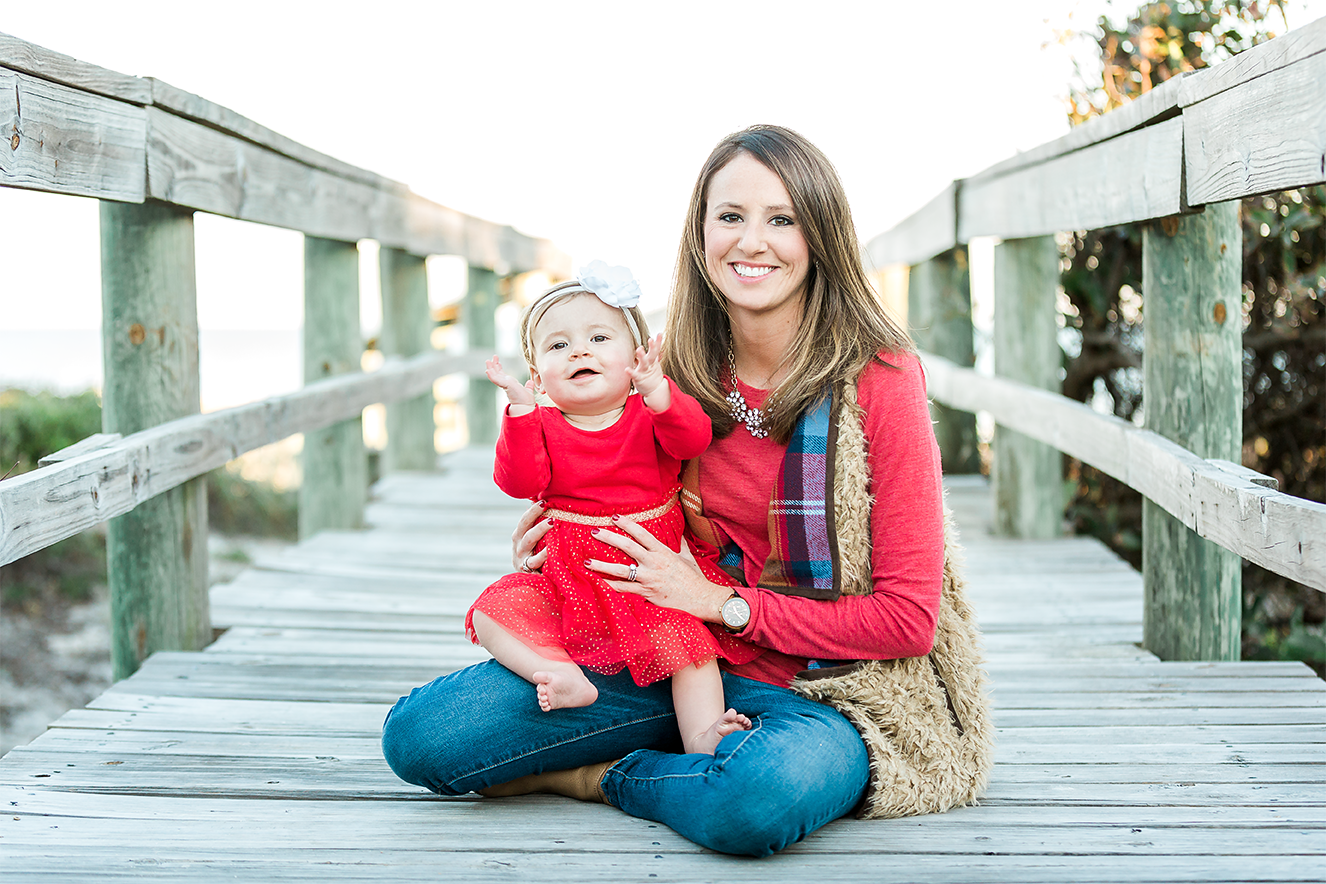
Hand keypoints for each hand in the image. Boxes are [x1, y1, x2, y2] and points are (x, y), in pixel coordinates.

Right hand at [486, 356, 535, 408]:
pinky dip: (491, 375)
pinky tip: (487, 371)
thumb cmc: (526, 400)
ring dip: (490, 368)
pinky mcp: (505, 385)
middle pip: (497, 373)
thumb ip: (528, 386)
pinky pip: (496, 380)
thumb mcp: (527, 390)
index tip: (497, 361)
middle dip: (494, 365)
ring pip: (495, 375)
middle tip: (493, 356)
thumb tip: (530, 382)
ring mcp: (504, 384)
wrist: (526, 406)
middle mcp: (506, 383)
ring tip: (487, 361)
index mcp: (510, 383)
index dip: (499, 367)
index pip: (502, 374)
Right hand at [511, 500, 552, 572]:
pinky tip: (553, 551)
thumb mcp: (533, 542)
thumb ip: (538, 527)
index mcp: (519, 536)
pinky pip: (535, 562)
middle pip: (525, 530)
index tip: (544, 502)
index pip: (524, 521)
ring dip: (540, 531)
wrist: (528, 583)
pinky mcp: (527, 571)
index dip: (532, 511)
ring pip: (529, 542)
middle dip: (536, 519)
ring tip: (552, 526)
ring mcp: (521, 559)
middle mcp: (518, 546)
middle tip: (549, 512)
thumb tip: (547, 504)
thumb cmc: (534, 556)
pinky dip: (544, 556)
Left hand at [587, 514, 729, 622]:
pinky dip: (610, 587)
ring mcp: (649, 578)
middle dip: (609, 538)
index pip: (642, 534)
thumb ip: (681, 544)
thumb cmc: (694, 578)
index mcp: (662, 552)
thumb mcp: (687, 557)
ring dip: (602, 566)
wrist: (701, 598)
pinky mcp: (646, 593)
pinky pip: (624, 590)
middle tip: (594, 532)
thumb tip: (681, 535)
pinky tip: (598, 585)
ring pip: (621, 570)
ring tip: (586, 562)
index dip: (628, 524)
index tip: (615, 517)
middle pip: (627, 547)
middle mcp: (654, 563)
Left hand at [626, 334, 666, 403]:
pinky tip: (626, 369)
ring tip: (639, 349)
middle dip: (652, 347)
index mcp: (653, 361)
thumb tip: (655, 343)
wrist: (655, 391)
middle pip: (652, 355)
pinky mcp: (639, 379)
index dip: (658, 342)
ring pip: (644, 363)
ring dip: (642, 356)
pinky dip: (631, 372)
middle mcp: (649, 365)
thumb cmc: (652, 376)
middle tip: (651, 339)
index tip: (660, 334)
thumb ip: (654, 354)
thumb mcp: (654, 364)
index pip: (656, 350)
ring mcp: (645, 372)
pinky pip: (635, 375)